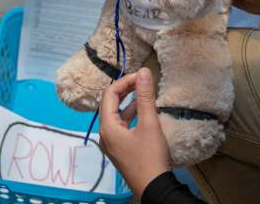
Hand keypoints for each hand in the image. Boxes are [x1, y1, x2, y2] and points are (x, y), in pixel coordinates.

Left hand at [99, 68, 170, 194]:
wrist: (154, 188)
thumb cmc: (150, 156)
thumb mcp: (150, 124)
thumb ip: (145, 97)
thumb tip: (144, 72)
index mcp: (107, 127)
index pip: (110, 94)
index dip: (125, 81)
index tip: (142, 76)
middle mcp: (105, 134)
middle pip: (110, 104)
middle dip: (125, 90)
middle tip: (142, 81)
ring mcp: (111, 143)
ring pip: (116, 115)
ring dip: (129, 102)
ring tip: (144, 93)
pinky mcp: (120, 149)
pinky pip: (121, 126)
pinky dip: (131, 115)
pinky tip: (144, 111)